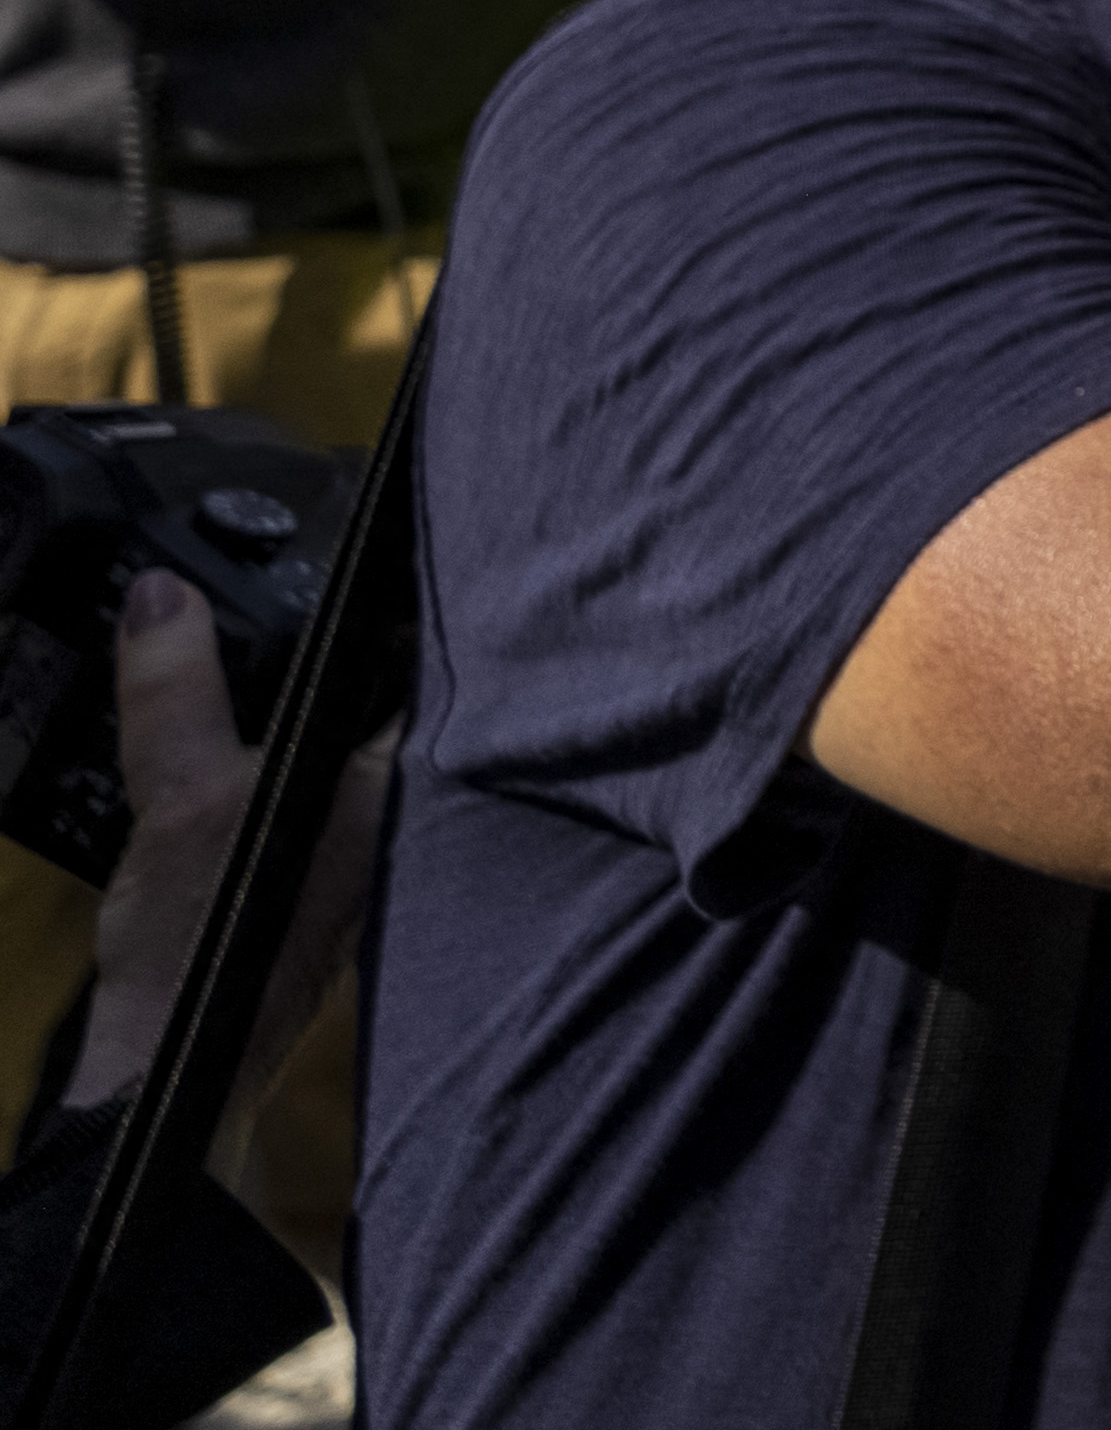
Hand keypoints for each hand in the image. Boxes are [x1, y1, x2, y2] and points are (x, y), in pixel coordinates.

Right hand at [64, 565, 381, 1265]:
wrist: (172, 1070)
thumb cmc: (207, 947)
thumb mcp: (183, 795)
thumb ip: (178, 690)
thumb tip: (163, 595)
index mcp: (412, 780)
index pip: (455, 662)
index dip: (444, 596)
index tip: (435, 532)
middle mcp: (416, 813)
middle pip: (413, 699)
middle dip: (383, 645)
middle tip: (361, 567)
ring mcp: (373, 848)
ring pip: (363, 744)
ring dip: (331, 704)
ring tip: (286, 641)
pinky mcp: (327, 876)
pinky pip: (325, 788)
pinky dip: (297, 758)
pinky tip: (261, 737)